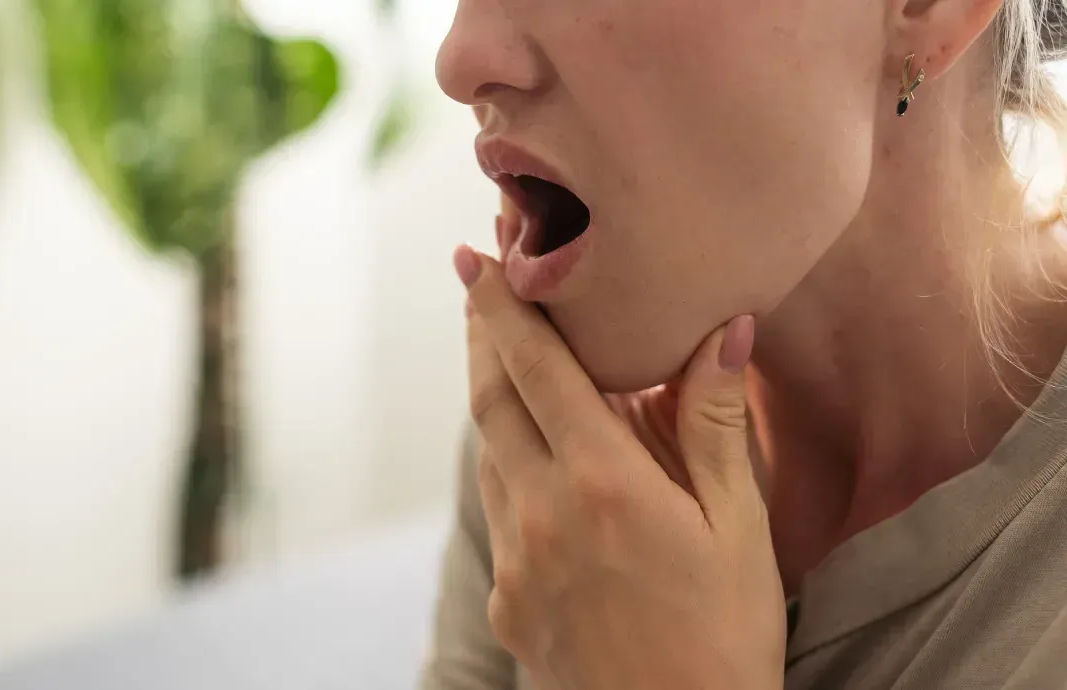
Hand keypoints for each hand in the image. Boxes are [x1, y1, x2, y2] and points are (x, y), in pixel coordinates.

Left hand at [455, 245, 785, 689]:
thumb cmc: (727, 638)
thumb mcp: (738, 530)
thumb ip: (716, 425)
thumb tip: (723, 328)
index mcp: (602, 484)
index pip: (534, 370)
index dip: (498, 307)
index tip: (473, 257)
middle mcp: (542, 513)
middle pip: (491, 400)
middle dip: (481, 336)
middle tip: (477, 285)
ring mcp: (516, 560)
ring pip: (489, 453)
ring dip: (492, 398)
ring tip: (506, 357)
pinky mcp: (508, 600)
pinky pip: (499, 509)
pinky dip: (508, 463)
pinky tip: (536, 458)